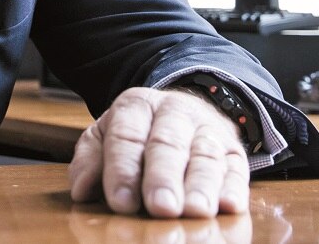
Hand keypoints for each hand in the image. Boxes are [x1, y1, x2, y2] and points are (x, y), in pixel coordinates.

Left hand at [68, 87, 250, 217]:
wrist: (184, 112)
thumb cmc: (137, 134)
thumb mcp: (106, 137)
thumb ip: (91, 160)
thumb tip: (82, 189)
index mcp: (136, 106)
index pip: (126, 136)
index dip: (123, 170)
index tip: (121, 201)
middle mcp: (174, 112)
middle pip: (167, 145)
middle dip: (163, 177)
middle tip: (160, 207)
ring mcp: (207, 129)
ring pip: (204, 156)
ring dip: (201, 185)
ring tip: (195, 211)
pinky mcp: (234, 150)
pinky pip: (236, 168)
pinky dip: (234, 187)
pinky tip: (229, 205)